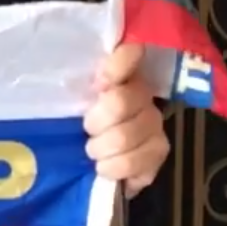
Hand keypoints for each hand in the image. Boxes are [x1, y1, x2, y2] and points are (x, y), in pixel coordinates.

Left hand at [83, 42, 168, 196]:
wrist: (94, 160)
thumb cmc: (76, 124)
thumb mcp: (67, 102)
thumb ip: (73, 88)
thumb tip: (72, 80)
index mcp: (117, 73)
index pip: (128, 55)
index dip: (114, 68)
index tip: (97, 85)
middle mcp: (142, 93)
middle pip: (120, 102)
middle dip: (95, 123)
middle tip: (86, 132)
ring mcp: (154, 122)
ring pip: (127, 136)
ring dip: (102, 150)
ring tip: (93, 154)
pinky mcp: (159, 150)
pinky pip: (138, 162)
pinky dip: (116, 169)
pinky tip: (106, 168)